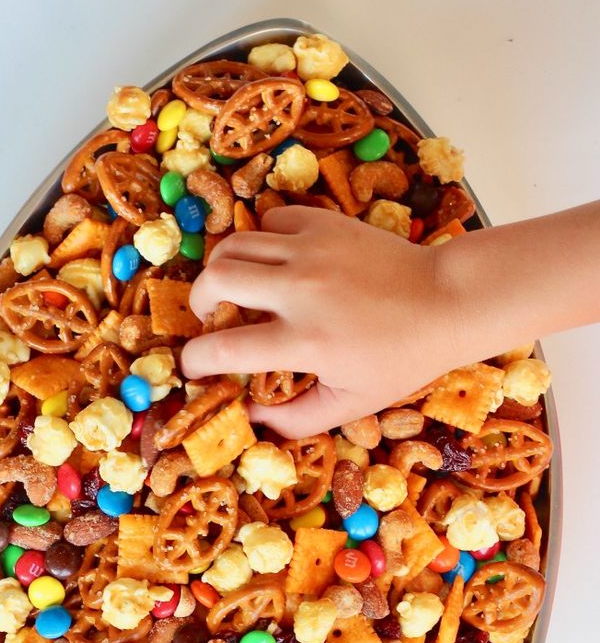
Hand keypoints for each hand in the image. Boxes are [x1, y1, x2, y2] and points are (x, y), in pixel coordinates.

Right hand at [181, 206, 461, 437]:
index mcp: (304, 341)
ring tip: (235, 288)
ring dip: (222, 268)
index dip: (195, 361)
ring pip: (233, 244)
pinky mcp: (323, 223)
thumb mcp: (351, 404)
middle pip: (215, 279)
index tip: (195, 367)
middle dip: (199, 302)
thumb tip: (251, 418)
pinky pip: (268, 222)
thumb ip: (295, 420)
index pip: (222, 349)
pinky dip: (259, 241)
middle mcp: (299, 290)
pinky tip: (273, 262)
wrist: (446, 300)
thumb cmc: (400, 359)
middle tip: (211, 317)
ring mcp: (311, 250)